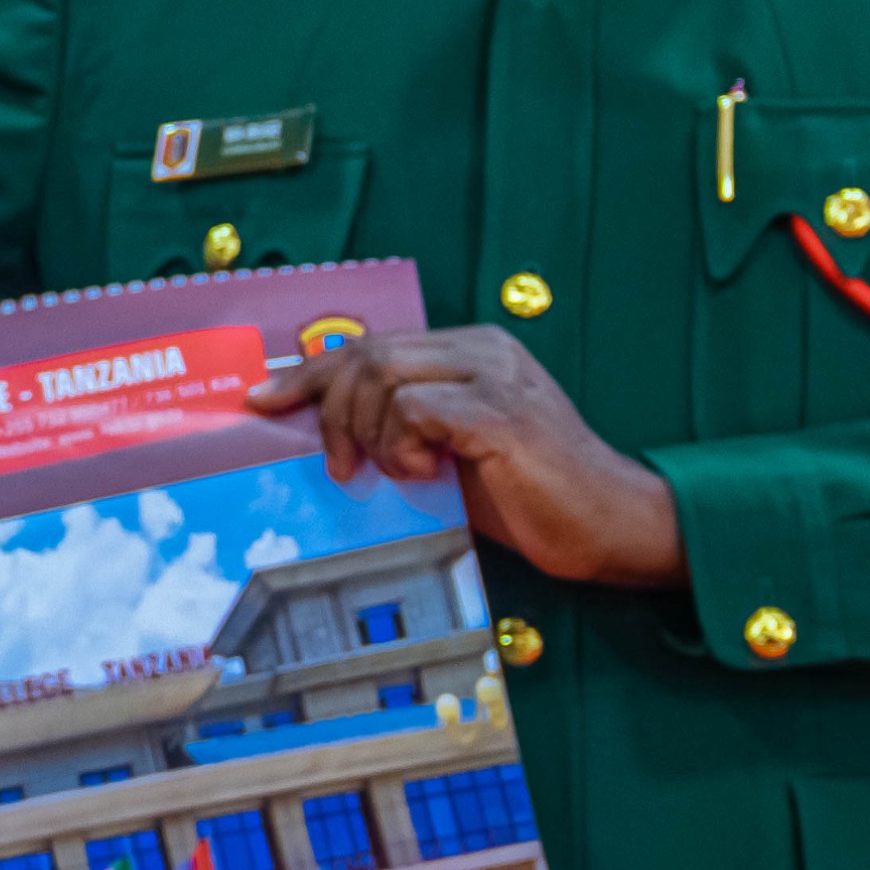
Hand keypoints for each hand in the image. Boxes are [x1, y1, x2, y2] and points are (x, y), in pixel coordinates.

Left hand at [247, 327, 684, 589]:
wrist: (607, 525)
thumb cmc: (528, 498)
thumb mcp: (450, 454)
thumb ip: (402, 429)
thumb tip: (323, 434)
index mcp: (470, 351)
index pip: (370, 344)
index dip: (309, 371)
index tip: (261, 400)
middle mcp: (482, 350)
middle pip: (367, 352)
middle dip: (326, 406)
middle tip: (333, 462)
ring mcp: (494, 376)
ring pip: (383, 375)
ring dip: (368, 432)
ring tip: (394, 473)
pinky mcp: (501, 413)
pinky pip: (416, 409)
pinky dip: (403, 446)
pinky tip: (425, 475)